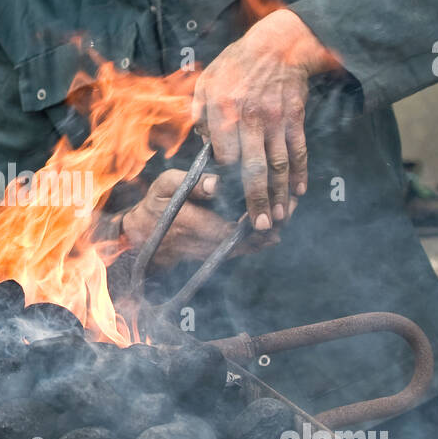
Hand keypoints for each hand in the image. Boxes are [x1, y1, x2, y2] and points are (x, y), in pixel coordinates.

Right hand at [121, 168, 280, 267]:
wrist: (144, 237)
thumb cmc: (155, 205)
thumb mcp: (166, 186)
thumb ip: (192, 183)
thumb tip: (217, 184)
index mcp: (195, 224)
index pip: (235, 226)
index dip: (260, 217)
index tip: (278, 201)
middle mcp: (207, 243)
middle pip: (249, 238)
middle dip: (274, 221)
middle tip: (293, 202)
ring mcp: (212, 252)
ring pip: (250, 245)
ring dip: (271, 230)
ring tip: (289, 209)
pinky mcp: (216, 254)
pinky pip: (244, 249)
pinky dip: (262, 237)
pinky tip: (277, 223)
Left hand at [191, 8, 337, 230]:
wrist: (280, 45)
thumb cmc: (238, 64)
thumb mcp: (207, 81)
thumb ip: (200, 112)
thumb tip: (199, 140)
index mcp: (224, 111)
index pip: (225, 154)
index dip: (224, 174)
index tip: (225, 188)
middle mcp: (251, 119)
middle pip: (255, 168)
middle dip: (257, 201)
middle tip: (259, 226)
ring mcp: (276, 121)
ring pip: (280, 165)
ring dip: (280, 195)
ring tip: (278, 217)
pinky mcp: (295, 119)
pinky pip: (299, 151)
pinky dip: (300, 174)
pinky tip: (298, 192)